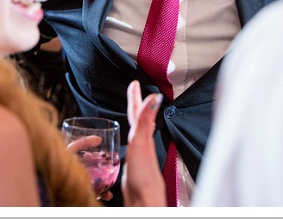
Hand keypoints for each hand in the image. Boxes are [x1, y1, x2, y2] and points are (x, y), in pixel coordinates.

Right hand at [122, 80, 165, 206]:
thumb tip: (155, 97)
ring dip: (133, 119)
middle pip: (138, 119)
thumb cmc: (143, 174)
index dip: (135, 97)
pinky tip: (127, 143)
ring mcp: (139, 154)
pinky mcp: (133, 165)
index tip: (134, 83)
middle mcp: (143, 143)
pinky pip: (130, 146)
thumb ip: (146, 120)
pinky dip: (128, 138)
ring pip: (136, 132)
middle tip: (133, 90)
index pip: (138, 111)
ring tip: (132, 111)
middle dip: (135, 104)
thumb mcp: (141, 141)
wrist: (144, 199)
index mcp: (143, 135)